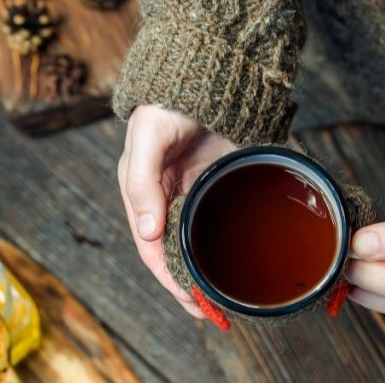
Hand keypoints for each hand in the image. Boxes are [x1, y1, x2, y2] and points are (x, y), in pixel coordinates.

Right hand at [117, 105, 235, 317]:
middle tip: (214, 313)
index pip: (152, 247)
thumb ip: (142, 183)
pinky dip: (229, 244)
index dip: (168, 280)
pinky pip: (224, 220)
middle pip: (177, 252)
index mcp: (143, 193)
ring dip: (210, 270)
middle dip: (190, 285)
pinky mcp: (222, 182)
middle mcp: (168, 198)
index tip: (190, 304)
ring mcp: (197, 192)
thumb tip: (149, 231)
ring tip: (229, 299)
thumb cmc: (168, 103)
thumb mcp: (148, 139)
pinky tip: (243, 262)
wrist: (207, 71)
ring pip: (200, 241)